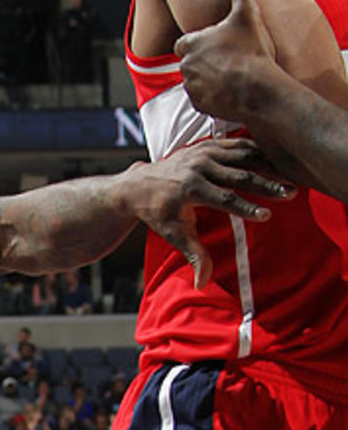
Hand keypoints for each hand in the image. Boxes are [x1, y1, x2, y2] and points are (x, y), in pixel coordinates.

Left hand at [118, 137, 292, 286]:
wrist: (139, 184)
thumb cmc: (158, 212)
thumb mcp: (173, 234)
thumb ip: (193, 255)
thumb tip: (202, 284)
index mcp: (188, 189)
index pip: (223, 199)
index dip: (246, 207)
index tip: (267, 214)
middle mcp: (196, 167)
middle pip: (238, 175)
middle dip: (266, 185)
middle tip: (291, 194)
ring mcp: (202, 152)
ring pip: (243, 157)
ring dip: (268, 166)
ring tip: (291, 178)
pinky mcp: (208, 145)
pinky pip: (239, 145)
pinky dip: (259, 151)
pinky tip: (279, 162)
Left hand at [176, 0, 278, 124]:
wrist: (256, 89)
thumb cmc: (251, 49)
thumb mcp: (246, 12)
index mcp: (191, 43)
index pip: (184, 43)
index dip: (200, 43)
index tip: (217, 44)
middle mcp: (185, 65)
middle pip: (191, 62)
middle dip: (205, 61)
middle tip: (228, 61)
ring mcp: (190, 86)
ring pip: (196, 80)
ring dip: (208, 78)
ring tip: (232, 76)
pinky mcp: (198, 104)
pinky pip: (202, 98)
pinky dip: (213, 96)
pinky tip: (230, 91)